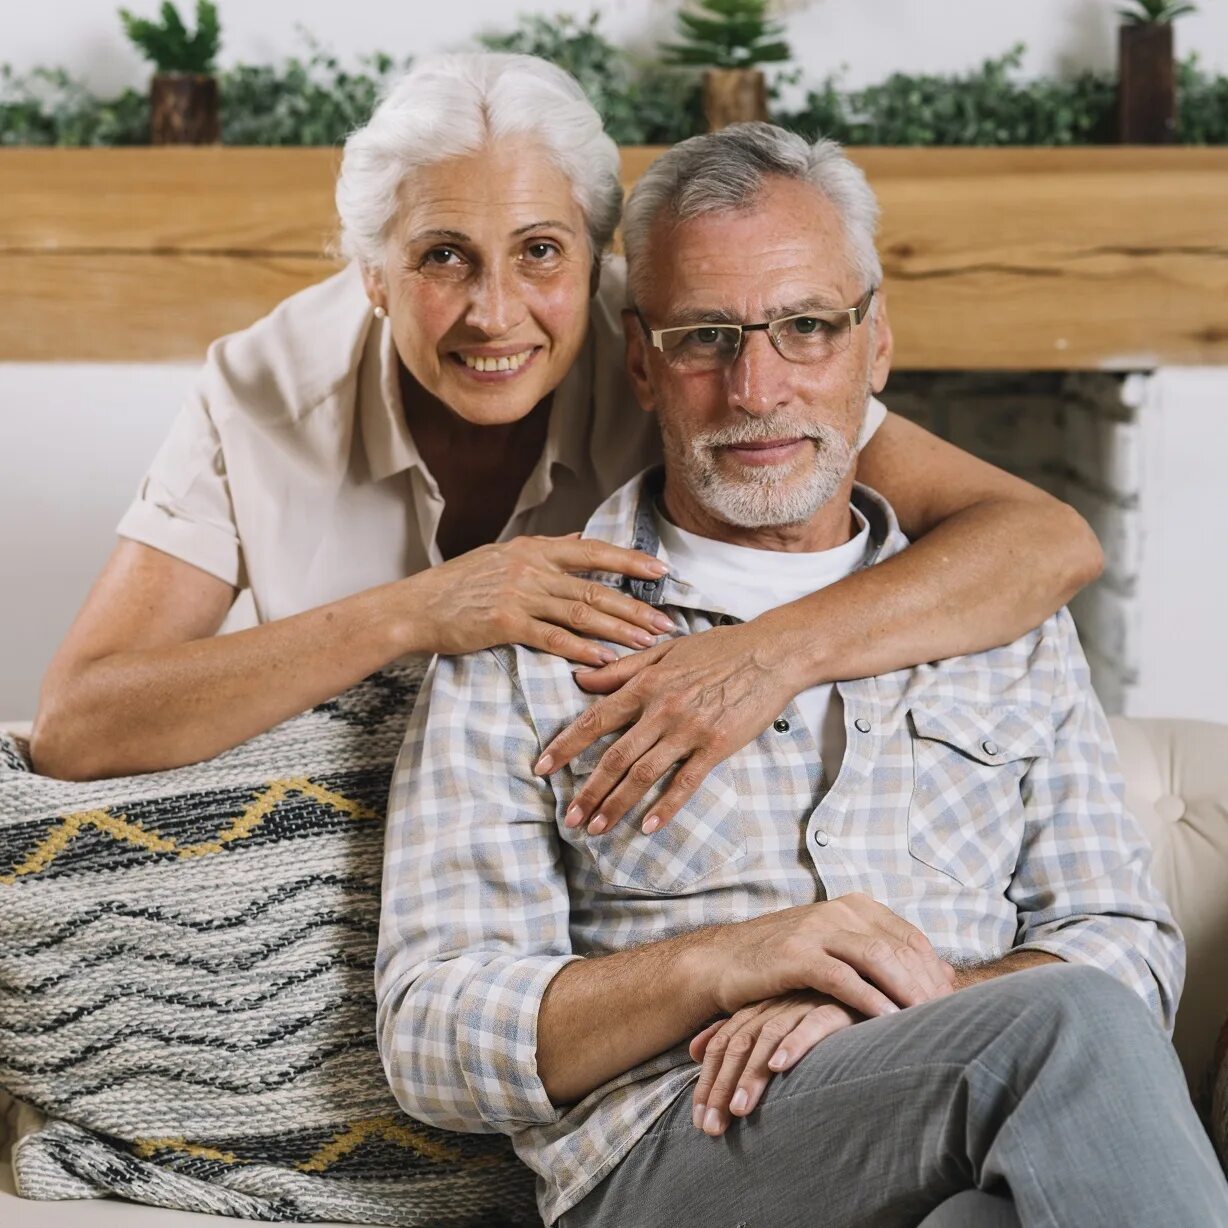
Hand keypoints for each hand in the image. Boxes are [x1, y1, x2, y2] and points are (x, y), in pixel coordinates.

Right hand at [404, 534, 672, 667]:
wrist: (416, 606)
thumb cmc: (458, 585)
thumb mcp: (502, 554)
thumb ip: (544, 549)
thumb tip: (578, 538)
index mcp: (533, 549)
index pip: (593, 551)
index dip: (629, 561)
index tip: (661, 571)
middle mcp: (531, 567)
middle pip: (595, 587)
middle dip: (635, 607)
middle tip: (666, 623)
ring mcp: (519, 594)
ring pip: (582, 612)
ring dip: (618, 631)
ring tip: (647, 644)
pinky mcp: (505, 623)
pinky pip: (552, 638)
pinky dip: (582, 649)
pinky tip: (605, 660)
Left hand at [532, 621, 794, 833]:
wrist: (771, 653)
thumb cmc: (718, 649)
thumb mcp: (665, 651)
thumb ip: (621, 669)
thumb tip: (580, 679)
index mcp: (645, 684)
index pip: (594, 720)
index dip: (565, 746)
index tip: (542, 768)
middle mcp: (661, 709)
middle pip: (615, 757)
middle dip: (588, 790)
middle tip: (570, 818)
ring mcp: (689, 729)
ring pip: (644, 774)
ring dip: (617, 804)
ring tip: (597, 828)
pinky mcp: (717, 745)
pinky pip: (686, 782)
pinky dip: (666, 806)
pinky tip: (648, 826)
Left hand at [688, 991, 858, 1135]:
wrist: (868, 987)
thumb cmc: (818, 1010)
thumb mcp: (775, 1021)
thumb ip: (736, 1032)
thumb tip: (693, 1050)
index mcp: (759, 1007)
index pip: (723, 1045)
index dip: (708, 1082)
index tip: (699, 1121)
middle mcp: (776, 1004)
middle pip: (739, 1044)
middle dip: (721, 1087)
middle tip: (712, 1127)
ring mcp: (803, 1003)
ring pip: (767, 1037)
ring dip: (751, 1074)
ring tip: (739, 1109)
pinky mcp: (835, 1007)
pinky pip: (811, 1025)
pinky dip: (793, 1044)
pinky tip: (780, 1067)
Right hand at [703, 895, 956, 1020]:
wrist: (725, 961)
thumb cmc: (787, 963)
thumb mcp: (840, 951)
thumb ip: (887, 957)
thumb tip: (946, 974)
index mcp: (855, 906)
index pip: (911, 939)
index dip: (934, 973)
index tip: (953, 1008)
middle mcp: (839, 910)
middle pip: (900, 948)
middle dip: (927, 986)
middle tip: (948, 1022)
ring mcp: (817, 929)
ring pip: (878, 959)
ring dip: (907, 992)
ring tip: (927, 1023)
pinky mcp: (796, 955)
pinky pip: (843, 978)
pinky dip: (869, 999)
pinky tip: (888, 1021)